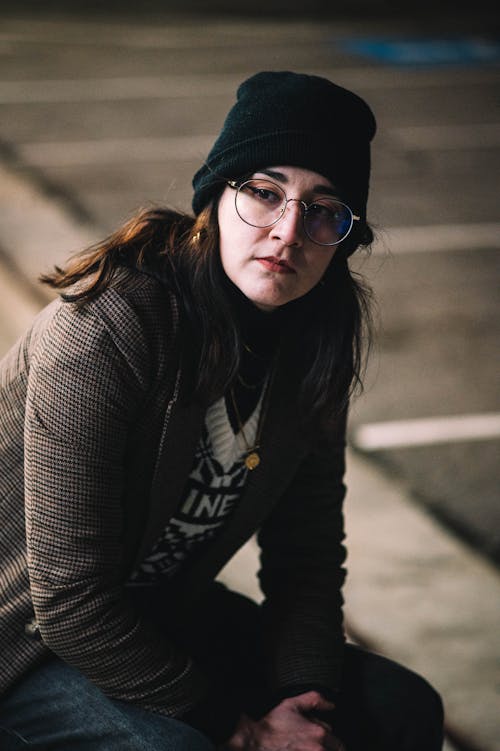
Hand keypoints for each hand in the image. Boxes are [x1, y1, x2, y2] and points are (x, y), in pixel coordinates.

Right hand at [221, 690, 345, 749]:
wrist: (255, 742)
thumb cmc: (272, 725)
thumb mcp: (292, 704)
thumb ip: (314, 700)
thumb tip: (331, 705)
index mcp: (318, 734)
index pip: (339, 744)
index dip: (333, 742)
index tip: (327, 742)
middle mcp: (317, 750)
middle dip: (328, 748)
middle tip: (315, 745)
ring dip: (319, 750)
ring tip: (307, 747)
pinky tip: (300, 750)